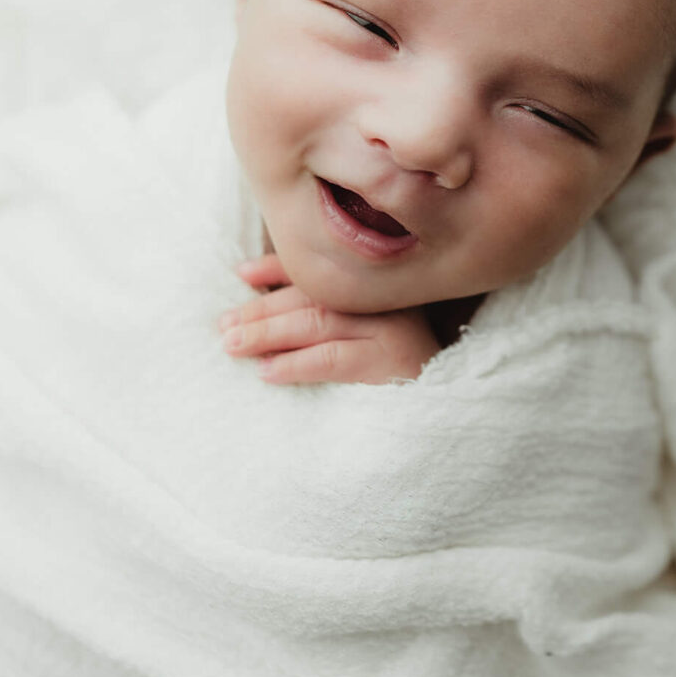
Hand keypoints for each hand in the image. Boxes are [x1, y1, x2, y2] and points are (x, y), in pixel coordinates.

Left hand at [219, 254, 440, 384]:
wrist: (451, 408)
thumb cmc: (398, 372)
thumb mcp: (361, 334)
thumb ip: (321, 313)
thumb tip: (256, 302)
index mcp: (375, 285)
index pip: (320, 268)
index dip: (277, 268)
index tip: (240, 274)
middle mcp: (384, 299)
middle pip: (311, 295)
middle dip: (262, 308)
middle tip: (223, 325)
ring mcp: (391, 327)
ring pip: (317, 321)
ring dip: (268, 333)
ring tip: (233, 345)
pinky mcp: (393, 362)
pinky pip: (333, 359)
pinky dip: (295, 364)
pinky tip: (267, 373)